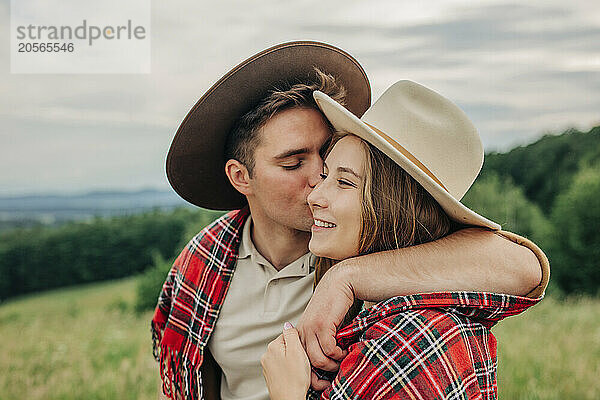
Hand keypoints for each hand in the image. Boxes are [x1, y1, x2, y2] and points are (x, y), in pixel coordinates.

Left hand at [261, 322, 310, 399]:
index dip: (298, 342)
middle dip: (294, 352)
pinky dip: (288, 370)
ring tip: (298, 370)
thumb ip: (291, 334)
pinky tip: (293, 376)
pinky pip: (281, 367)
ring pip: (283, 357)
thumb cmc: (295, 379)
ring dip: (291, 361)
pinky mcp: (270, 376)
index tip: (302, 351)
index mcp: (273, 347)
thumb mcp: (297, 351)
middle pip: (285, 346)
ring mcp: (267, 367)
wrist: (289, 399)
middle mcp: (267, 355)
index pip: (288, 335)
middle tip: (301, 362)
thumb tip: (287, 324)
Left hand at [296, 264, 353, 390]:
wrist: (339, 283)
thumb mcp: (322, 325)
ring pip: (318, 359)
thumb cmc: (334, 305)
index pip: (298, 360)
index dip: (311, 373)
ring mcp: (310, 327)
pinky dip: (339, 354)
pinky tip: (345, 350)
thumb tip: (324, 362)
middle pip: (307, 363)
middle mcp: (301, 331)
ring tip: (342, 360)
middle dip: (323, 372)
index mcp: (298, 332)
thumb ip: (319, 340)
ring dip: (332, 364)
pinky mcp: (322, 324)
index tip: (323, 380)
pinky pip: (329, 349)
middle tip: (336, 372)